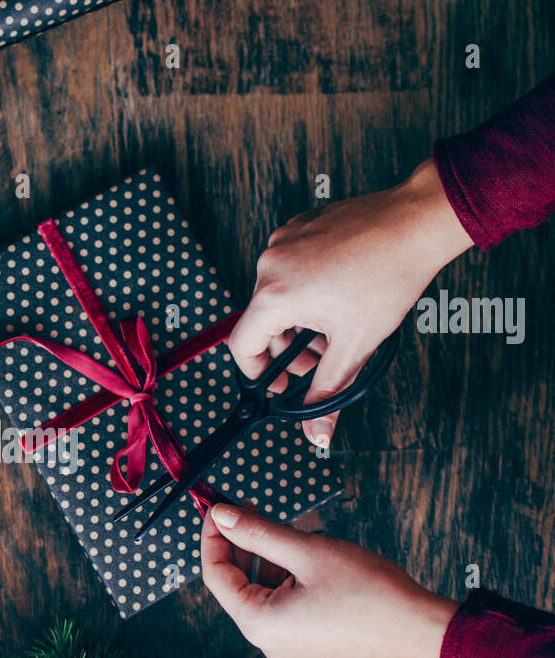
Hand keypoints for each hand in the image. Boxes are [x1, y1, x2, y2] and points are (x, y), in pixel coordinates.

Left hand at [201, 503, 457, 657]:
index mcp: (260, 625)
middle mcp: (270, 644)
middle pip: (240, 586)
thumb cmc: (369, 592)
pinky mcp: (314, 646)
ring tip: (291, 530)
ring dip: (270, 560)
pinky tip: (309, 556)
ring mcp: (293, 648)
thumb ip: (259, 532)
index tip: (218, 506)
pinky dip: (289, 579)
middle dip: (243, 546)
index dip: (213, 536)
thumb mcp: (308, 551)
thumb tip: (222, 515)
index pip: (216, 575)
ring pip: (266, 595)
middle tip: (250, 508)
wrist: (422, 631)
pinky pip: (288, 608)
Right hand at [229, 159, 473, 446]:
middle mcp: (271, 264)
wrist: (416, 224)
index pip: (242, 346)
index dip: (259, 373)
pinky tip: (339, 293)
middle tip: (321, 358)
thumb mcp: (355, 346)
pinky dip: (306, 287)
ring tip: (335, 326)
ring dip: (299, 318)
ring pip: (277, 295)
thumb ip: (328, 392)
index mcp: (275, 295)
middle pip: (262, 321)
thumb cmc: (389, 276)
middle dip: (289, 347)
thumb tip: (317, 433)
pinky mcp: (299, 226)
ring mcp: (284, 241)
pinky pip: (289, 268)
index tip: (280, 382)